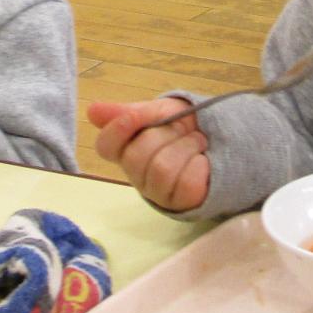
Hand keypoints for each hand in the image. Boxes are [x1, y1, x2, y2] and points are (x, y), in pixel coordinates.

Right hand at [87, 100, 210, 211]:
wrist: (220, 140)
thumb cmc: (183, 128)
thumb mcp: (159, 111)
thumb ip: (128, 112)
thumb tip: (92, 110)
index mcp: (126, 150)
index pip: (106, 147)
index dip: (117, 130)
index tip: (135, 115)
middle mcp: (136, 174)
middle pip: (136, 157)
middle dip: (165, 134)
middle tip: (182, 129)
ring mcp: (157, 192)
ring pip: (161, 169)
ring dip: (186, 146)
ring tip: (197, 142)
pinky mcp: (181, 202)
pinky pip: (185, 181)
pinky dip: (199, 163)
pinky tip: (203, 160)